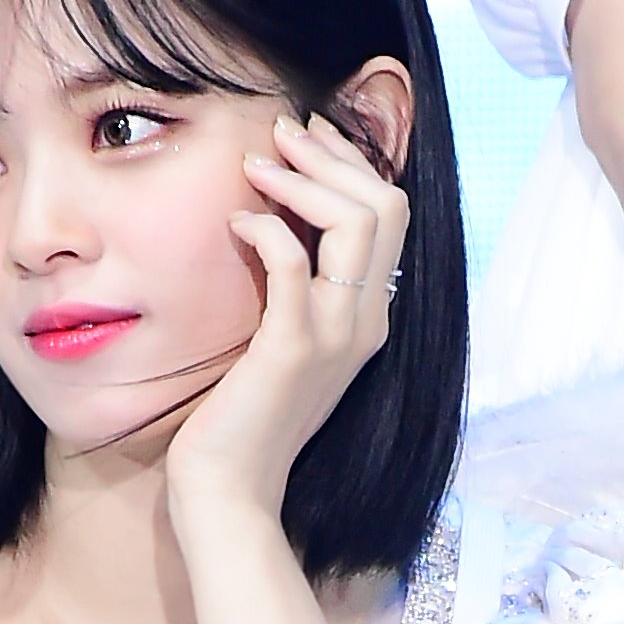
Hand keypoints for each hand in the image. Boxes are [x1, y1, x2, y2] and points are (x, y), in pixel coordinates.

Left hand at [164, 111, 410, 541]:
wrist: (232, 489)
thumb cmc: (245, 416)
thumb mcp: (284, 340)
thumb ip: (297, 287)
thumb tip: (279, 217)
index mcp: (370, 317)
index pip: (391, 214)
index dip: (351, 163)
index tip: (305, 138)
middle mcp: (366, 323)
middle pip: (385, 206)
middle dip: (332, 155)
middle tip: (281, 135)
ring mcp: (336, 336)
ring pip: (356, 223)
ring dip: (302, 180)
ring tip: (256, 167)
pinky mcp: (292, 349)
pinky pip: (292, 262)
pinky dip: (264, 229)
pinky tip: (236, 223)